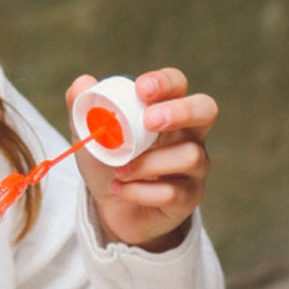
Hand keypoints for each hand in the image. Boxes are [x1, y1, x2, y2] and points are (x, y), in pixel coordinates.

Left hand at [66, 68, 215, 251]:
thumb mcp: (88, 133)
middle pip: (206, 110)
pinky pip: (173, 193)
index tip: (141, 89)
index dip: (165, 82)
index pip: (177, 83)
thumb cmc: (106, 160)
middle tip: (149, 122)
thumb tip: (82, 83)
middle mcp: (187, 133)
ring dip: (147, 163)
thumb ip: (82, 106)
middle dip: (180, 111)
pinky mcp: (189, 197)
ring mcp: (194, 166)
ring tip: (118, 170)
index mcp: (164, 109)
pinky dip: (139, 191)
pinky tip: (118, 189)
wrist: (108, 206)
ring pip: (190, 156)